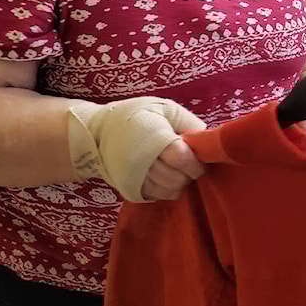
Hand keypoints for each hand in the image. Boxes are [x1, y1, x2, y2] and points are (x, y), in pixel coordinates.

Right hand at [68, 96, 206, 201]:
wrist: (97, 132)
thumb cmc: (136, 115)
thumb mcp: (164, 108)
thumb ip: (188, 123)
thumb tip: (208, 142)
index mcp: (154, 137)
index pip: (182, 159)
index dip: (196, 163)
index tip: (201, 161)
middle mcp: (143, 161)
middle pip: (177, 178)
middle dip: (189, 174)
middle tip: (189, 165)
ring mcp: (135, 178)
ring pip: (168, 190)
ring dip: (179, 183)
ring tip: (177, 170)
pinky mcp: (130, 190)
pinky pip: (157, 197)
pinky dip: (166, 190)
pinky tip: (165, 177)